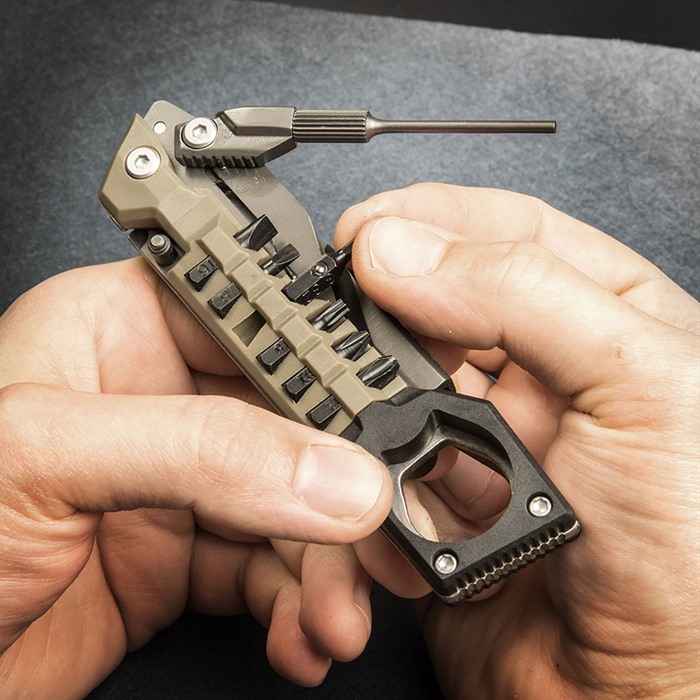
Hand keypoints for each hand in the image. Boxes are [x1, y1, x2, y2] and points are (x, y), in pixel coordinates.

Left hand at [0, 259, 391, 696]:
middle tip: (375, 539)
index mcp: (119, 329)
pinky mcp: (178, 556)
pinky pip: (267, 570)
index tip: (384, 415)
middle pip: (289, 422)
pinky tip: (300, 635)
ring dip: (324, 566)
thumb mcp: (49, 458)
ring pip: (290, 505)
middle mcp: (157, 398)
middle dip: (337, 486)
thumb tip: (332, 472)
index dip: (325, 359)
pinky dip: (295, 606)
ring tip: (333, 616)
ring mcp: (174, 481)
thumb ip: (201, 453)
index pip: (256, 318)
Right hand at [336, 185, 698, 698]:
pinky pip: (376, 475)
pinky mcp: (436, 505)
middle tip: (336, 325)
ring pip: (391, 395)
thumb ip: (521, 297)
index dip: (431, 222)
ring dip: (369, 420)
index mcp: (603, 323)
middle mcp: (538, 377)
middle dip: (379, 320)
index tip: (363, 231)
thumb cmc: (695, 558)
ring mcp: (481, 441)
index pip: (506, 234)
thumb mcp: (641, 388)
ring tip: (374, 440)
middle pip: (433, 311)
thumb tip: (402, 250)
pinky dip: (373, 495)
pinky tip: (406, 524)